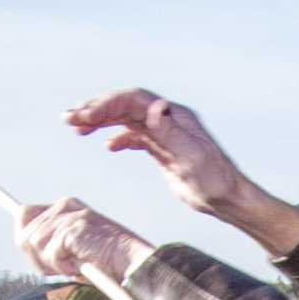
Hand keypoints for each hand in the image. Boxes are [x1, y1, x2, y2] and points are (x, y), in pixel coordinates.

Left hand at [16, 197, 150, 286]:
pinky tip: (80, 266)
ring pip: (34, 244)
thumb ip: (49, 243)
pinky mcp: (72, 229)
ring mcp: (68, 216)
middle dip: (38, 258)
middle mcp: (64, 207)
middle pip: (24, 234)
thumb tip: (23, 241)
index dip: (23, 236)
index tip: (31, 251)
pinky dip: (63, 267)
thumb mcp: (71, 250)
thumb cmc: (103, 263)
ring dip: (52, 264)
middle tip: (61, 267)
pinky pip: (50, 253)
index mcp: (64, 207)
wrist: (130, 264)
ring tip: (74, 266)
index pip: (25, 214)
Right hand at [64, 88, 298, 255]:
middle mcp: (167, 119)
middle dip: (96, 109)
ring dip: (102, 121)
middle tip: (69, 119)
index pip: (133, 100)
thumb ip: (170, 132)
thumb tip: (153, 106)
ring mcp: (165, 133)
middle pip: (126, 105)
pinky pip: (137, 136)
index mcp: (173, 116)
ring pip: (127, 119)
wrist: (229, 199)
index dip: (107, 105)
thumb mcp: (192, 158)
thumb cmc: (215, 181)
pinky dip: (120, 138)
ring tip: (77, 128)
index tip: (83, 117)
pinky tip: (107, 146)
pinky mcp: (164, 150)